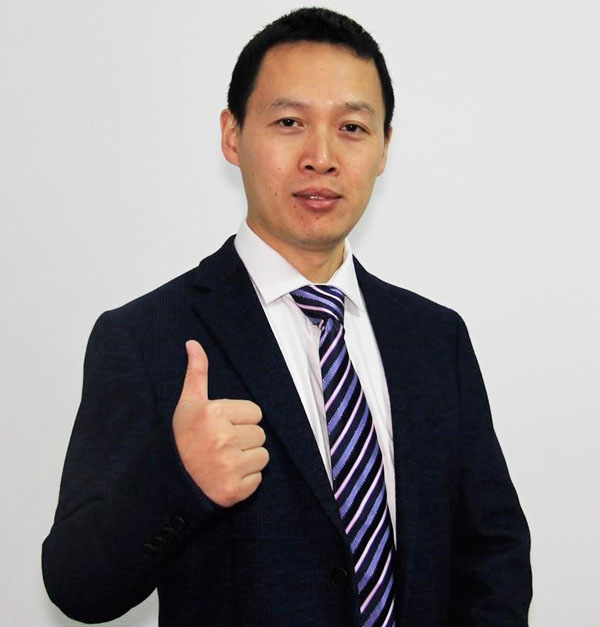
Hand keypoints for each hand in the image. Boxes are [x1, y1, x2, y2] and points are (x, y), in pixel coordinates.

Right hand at [172, 340, 268, 506]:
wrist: (170, 480)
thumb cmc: (183, 436)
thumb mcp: (189, 403)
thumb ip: (197, 373)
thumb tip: (193, 343)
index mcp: (214, 414)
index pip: (255, 412)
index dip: (241, 419)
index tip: (222, 426)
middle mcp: (223, 439)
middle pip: (260, 434)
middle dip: (245, 439)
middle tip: (222, 445)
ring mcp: (229, 466)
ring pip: (263, 456)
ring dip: (248, 459)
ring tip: (225, 460)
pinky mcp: (234, 490)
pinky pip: (258, 479)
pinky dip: (245, 480)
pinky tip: (226, 476)